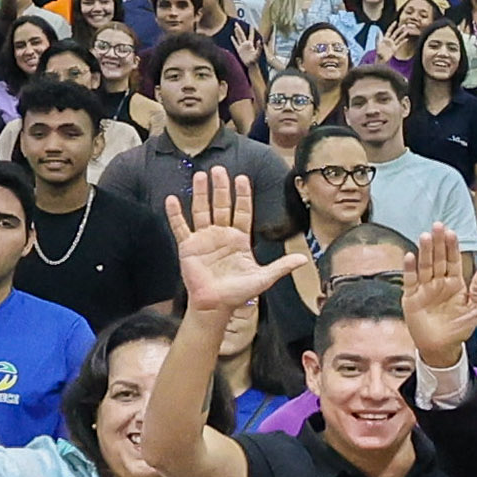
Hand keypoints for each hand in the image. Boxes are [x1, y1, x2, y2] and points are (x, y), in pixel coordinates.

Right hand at [169, 167, 271, 314]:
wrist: (215, 306)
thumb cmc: (238, 293)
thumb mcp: (263, 278)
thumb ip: (281, 266)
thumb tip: (303, 260)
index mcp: (239, 238)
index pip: (242, 211)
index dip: (242, 195)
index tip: (242, 179)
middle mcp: (221, 234)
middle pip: (221, 206)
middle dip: (220, 188)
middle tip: (219, 170)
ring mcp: (204, 239)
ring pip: (201, 210)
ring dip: (200, 193)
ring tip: (200, 176)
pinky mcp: (188, 247)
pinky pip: (181, 227)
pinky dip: (176, 214)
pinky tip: (172, 199)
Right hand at [400, 221, 476, 370]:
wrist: (441, 348)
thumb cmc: (458, 328)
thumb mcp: (474, 310)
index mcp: (455, 283)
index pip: (453, 260)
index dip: (452, 247)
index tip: (451, 232)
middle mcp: (438, 282)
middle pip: (438, 259)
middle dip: (438, 243)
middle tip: (437, 226)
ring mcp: (424, 289)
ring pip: (424, 266)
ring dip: (425, 251)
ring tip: (425, 236)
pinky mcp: (411, 298)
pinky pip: (410, 281)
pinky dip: (409, 269)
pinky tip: (410, 256)